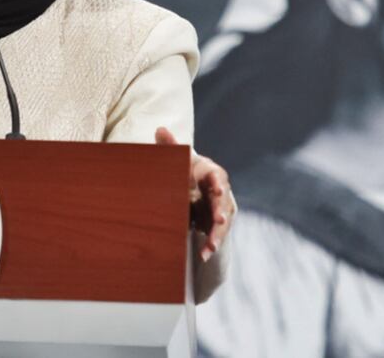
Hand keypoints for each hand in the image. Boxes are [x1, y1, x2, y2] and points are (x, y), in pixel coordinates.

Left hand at [155, 127, 236, 261]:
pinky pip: (217, 235)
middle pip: (223, 202)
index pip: (218, 176)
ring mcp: (221, 209)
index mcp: (211, 173)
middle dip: (221, 212)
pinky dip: (211, 245)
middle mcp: (220, 191)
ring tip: (210, 246)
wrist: (190, 188)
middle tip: (218, 220)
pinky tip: (204, 255)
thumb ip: (170, 146)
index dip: (219, 182)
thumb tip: (160, 129)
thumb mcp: (178, 160)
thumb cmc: (185, 170)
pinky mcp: (216, 224)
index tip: (218, 189)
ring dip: (217, 235)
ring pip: (223, 222)